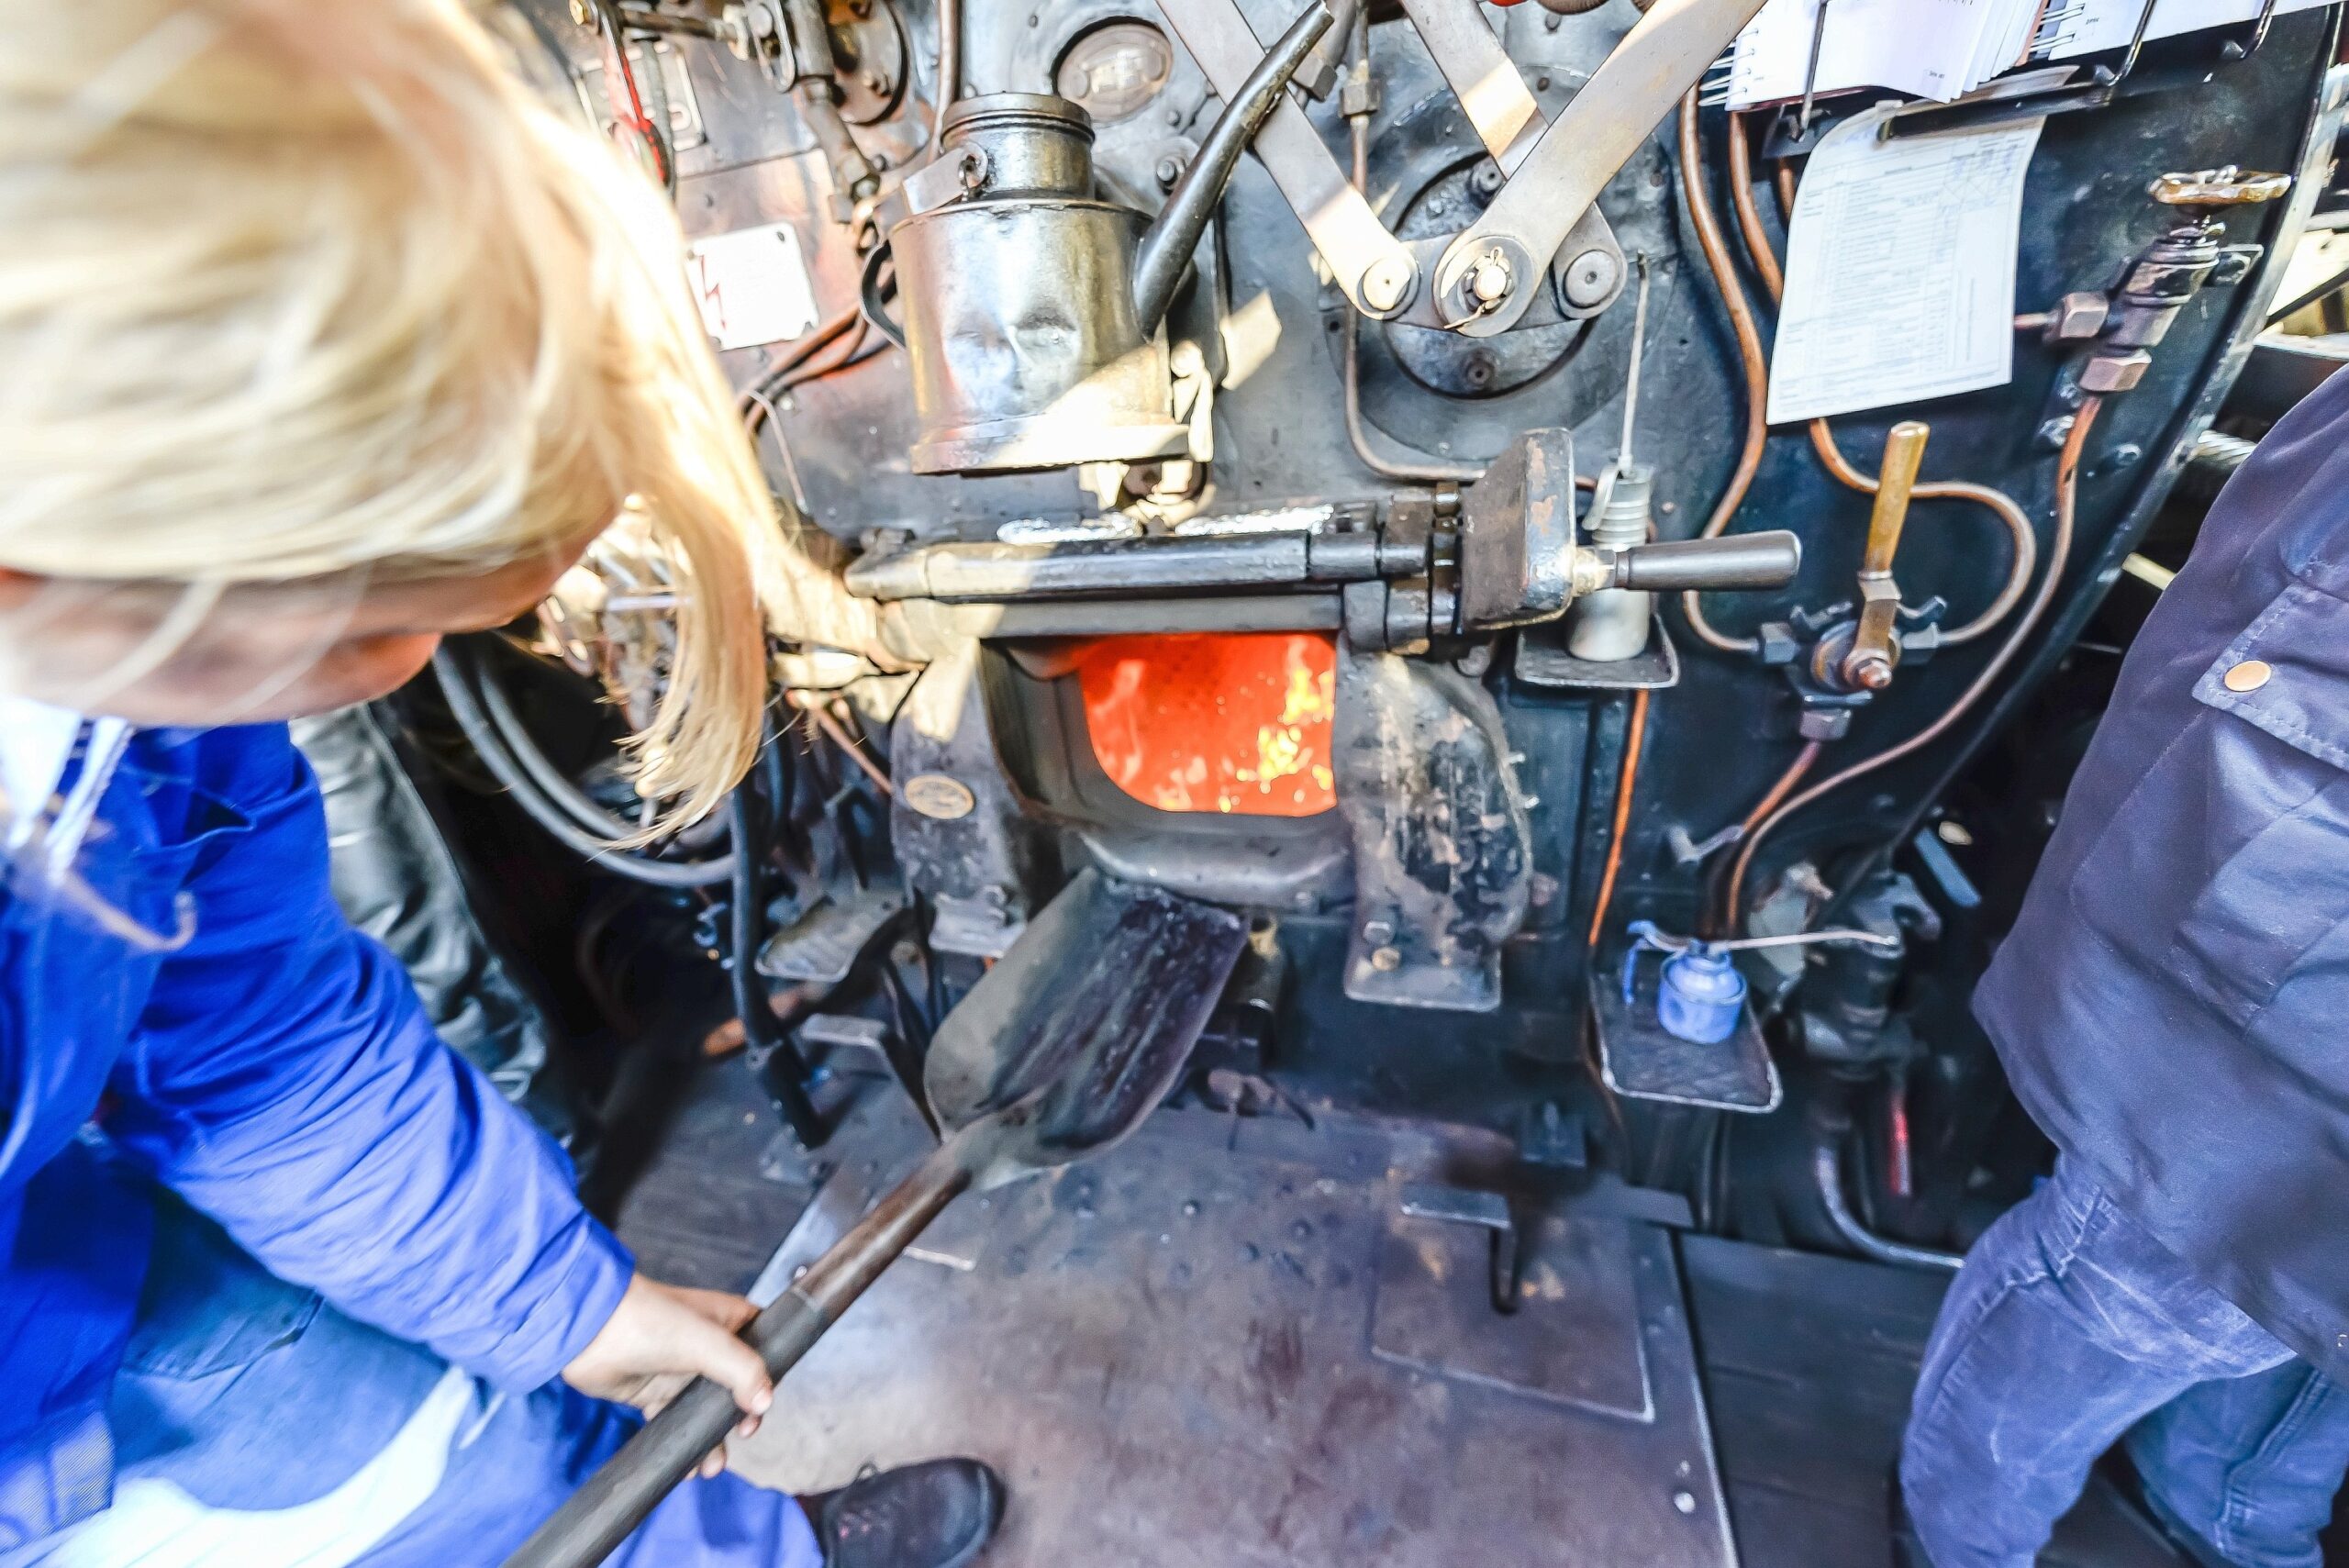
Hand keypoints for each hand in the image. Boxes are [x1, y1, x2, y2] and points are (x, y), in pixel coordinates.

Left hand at [562, 1273, 773, 1477]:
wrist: (589, 1333)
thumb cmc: (650, 1321)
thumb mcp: (707, 1342)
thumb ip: (742, 1370)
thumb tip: (764, 1403)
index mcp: (729, 1321)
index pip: (763, 1348)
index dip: (768, 1376)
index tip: (762, 1404)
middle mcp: (709, 1346)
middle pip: (738, 1386)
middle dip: (741, 1417)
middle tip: (741, 1434)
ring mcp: (682, 1372)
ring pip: (707, 1410)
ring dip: (713, 1438)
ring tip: (710, 1466)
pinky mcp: (655, 1393)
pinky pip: (676, 1422)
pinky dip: (684, 1444)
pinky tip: (686, 1465)